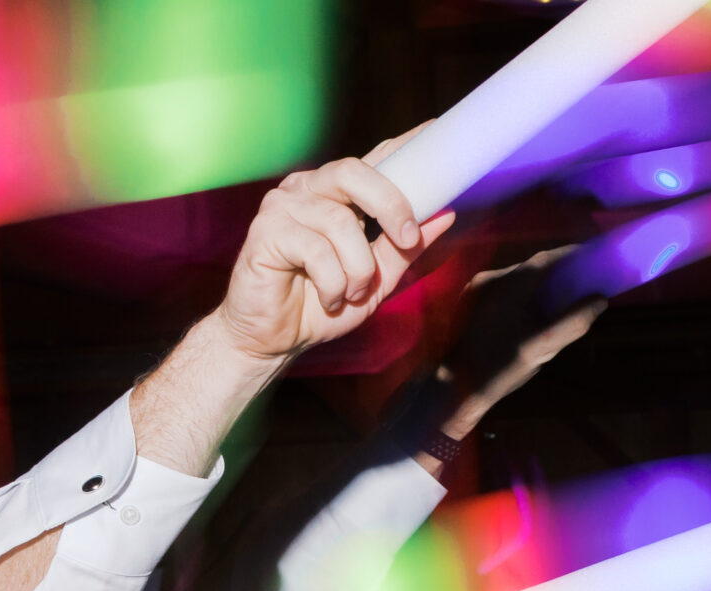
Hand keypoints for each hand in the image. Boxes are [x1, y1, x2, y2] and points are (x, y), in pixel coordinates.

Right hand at [214, 133, 456, 364]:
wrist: (275, 340)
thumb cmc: (322, 305)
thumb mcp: (377, 280)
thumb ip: (405, 249)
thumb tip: (445, 214)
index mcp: (337, 194)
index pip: (373, 160)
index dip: (404, 146)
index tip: (436, 131)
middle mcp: (308, 190)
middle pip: (354, 173)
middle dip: (391, 205)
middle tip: (408, 238)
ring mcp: (283, 206)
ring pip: (341, 222)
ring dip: (358, 270)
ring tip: (351, 293)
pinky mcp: (265, 231)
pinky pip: (317, 250)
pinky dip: (333, 283)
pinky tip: (327, 298)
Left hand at [438, 249, 605, 439]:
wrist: (453, 388)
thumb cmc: (497, 370)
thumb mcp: (541, 350)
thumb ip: (572, 323)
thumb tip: (600, 300)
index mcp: (507, 287)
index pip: (546, 260)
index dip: (572, 256)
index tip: (594, 257)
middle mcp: (490, 279)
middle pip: (532, 267)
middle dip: (559, 270)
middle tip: (583, 279)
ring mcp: (478, 288)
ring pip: (518, 278)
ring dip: (541, 283)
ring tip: (563, 294)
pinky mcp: (472, 301)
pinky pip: (505, 288)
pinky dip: (525, 292)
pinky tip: (535, 309)